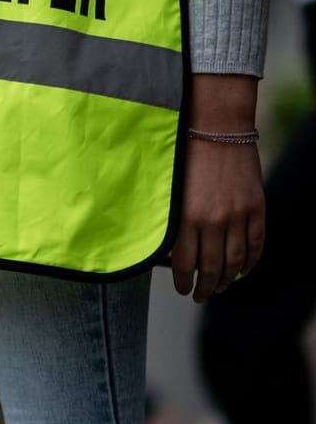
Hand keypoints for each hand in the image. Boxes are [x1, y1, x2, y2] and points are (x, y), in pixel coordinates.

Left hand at [171, 74, 264, 302]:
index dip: (184, 281)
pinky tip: (244, 271)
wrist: (215, 127)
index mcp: (186, 217)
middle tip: (201, 295)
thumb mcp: (169, 189)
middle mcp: (213, 220)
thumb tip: (166, 245)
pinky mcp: (255, 207)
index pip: (185, 262)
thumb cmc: (183, 154)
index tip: (183, 289)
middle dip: (206, 287)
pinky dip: (251, 261)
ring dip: (229, 279)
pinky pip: (257, 242)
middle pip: (212, 267)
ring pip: (236, 260)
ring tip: (221, 288)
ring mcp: (238, 215)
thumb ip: (171, 217)